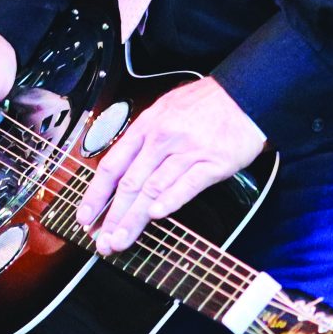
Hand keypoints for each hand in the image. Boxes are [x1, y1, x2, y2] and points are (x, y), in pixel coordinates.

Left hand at [76, 77, 265, 255]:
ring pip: (153, 188)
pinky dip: (170, 200)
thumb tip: (123, 168)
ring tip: (121, 240)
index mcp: (148, 125)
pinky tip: (156, 215)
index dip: (96, 194)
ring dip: (134, 218)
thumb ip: (145, 137)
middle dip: (112, 216)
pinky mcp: (213, 161)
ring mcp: (188, 150)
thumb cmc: (207, 103)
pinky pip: (187, 184)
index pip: (113, 164)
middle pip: (130, 182)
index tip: (85, 216)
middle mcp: (163, 137)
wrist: (247, 93)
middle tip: (102, 241)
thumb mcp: (167, 109)